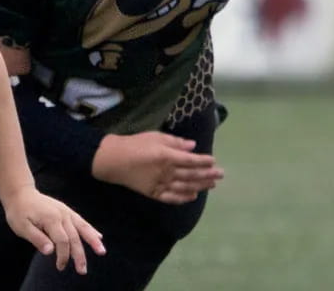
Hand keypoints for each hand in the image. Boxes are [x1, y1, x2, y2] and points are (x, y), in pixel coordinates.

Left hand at [2, 185, 105, 273]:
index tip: (60, 266)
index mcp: (51, 219)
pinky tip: (99, 237)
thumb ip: (37, 239)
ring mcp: (65, 211)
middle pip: (74, 237)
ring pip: (82, 227)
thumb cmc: (19, 212)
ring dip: (92, 240)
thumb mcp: (21, 227)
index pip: (62, 241)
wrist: (20, 193)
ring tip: (102, 252)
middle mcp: (61, 214)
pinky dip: (90, 229)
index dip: (63, 255)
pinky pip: (81, 221)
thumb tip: (51, 251)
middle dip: (79, 255)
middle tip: (82, 271)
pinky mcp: (66, 211)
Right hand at [91, 132, 223, 203]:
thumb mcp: (154, 136)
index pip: (191, 160)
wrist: (113, 159)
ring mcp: (161, 185)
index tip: (214, 161)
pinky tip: (192, 196)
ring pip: (185, 187)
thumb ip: (174, 142)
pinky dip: (184, 198)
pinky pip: (172, 198)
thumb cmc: (134, 144)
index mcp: (167, 156)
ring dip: (200, 186)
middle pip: (192, 175)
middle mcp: (167, 172)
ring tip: (211, 185)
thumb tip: (192, 146)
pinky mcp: (154, 193)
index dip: (204, 161)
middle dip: (208, 175)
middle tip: (220, 175)